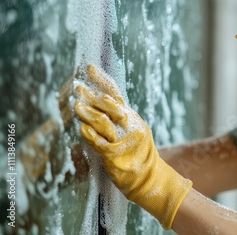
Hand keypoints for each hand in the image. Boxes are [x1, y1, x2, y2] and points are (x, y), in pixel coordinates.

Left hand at [73, 64, 191, 228]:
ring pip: (105, 122)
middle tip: (77, 87)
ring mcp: (124, 140)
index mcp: (132, 118)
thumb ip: (120, 118)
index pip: (116, 93)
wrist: (150, 178)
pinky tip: (81, 129)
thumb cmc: (137, 155)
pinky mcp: (117, 156)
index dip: (102, 80)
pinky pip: (101, 143)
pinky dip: (90, 135)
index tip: (88, 68)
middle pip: (110, 104)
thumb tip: (103, 101)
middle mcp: (130, 125)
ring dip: (88, 113)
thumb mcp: (133, 131)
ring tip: (75, 106)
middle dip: (92, 95)